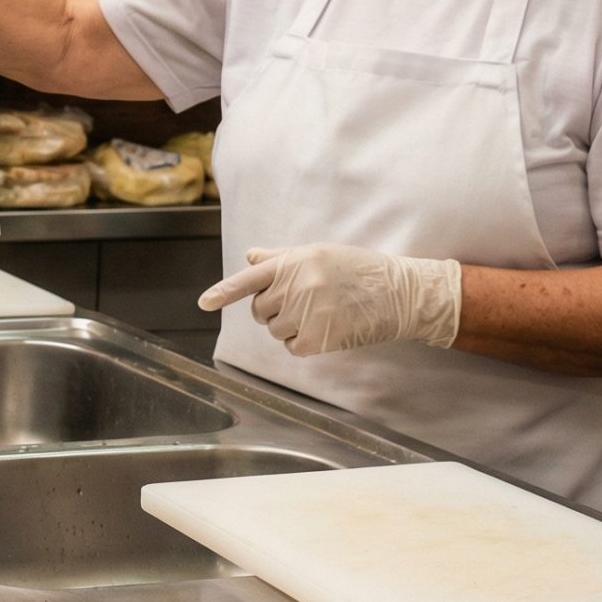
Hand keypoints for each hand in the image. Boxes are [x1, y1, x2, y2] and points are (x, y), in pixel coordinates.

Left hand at [199, 243, 461, 356]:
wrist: (398, 292)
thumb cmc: (358, 270)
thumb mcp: (319, 253)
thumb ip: (281, 258)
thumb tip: (251, 256)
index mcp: (294, 262)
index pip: (249, 278)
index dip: (224, 292)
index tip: (204, 303)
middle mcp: (296, 286)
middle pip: (260, 310)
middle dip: (273, 310)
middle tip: (304, 302)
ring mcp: (306, 313)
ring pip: (274, 330)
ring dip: (290, 327)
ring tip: (321, 312)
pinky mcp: (317, 338)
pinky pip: (292, 347)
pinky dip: (303, 343)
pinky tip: (326, 328)